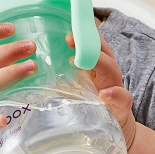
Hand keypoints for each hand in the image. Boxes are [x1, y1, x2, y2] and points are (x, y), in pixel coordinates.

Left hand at [67, 31, 136, 150]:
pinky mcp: (121, 106)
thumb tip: (31, 65)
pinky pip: (122, 98)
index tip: (64, 28)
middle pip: (102, 50)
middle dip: (87, 43)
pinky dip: (115, 95)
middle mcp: (107, 72)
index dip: (79, 34)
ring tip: (84, 60)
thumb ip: (61, 75)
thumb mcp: (75, 85)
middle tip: (69, 38)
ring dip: (100, 62)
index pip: (90, 43)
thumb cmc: (90, 102)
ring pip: (112, 69)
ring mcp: (115, 87)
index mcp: (95, 64)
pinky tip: (104, 94)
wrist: (113, 125)